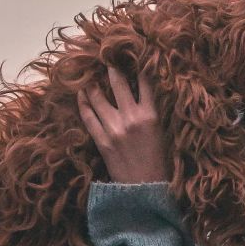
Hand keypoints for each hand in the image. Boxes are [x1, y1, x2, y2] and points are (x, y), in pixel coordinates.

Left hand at [77, 66, 171, 183]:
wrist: (145, 191)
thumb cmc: (159, 164)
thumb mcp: (163, 134)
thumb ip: (152, 112)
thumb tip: (142, 92)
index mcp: (151, 116)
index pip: (144, 82)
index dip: (138, 66)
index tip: (132, 54)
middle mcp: (131, 118)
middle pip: (118, 83)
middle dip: (112, 67)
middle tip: (106, 56)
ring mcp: (113, 129)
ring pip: (98, 97)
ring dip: (93, 83)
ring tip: (89, 73)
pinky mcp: (101, 141)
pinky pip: (88, 116)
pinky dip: (83, 103)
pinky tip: (81, 94)